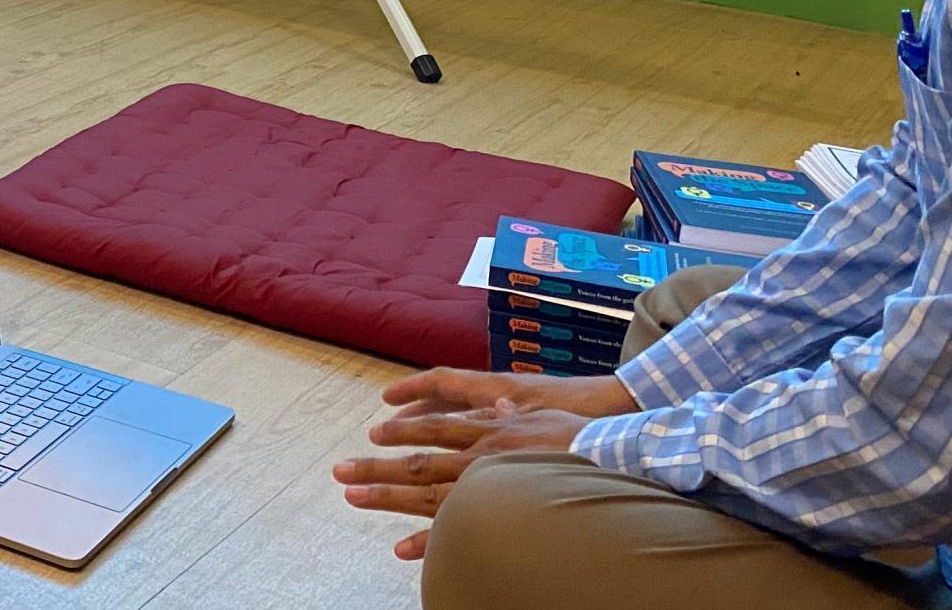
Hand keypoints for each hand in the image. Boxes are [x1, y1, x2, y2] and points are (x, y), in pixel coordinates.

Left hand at [332, 365, 633, 563]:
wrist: (611, 456)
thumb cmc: (579, 436)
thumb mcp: (538, 412)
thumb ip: (510, 410)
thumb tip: (495, 402)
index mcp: (487, 425)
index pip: (435, 424)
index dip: (403, 427)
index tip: (374, 432)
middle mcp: (480, 451)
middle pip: (418, 458)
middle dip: (377, 465)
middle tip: (340, 473)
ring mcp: (487, 482)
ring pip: (426, 491)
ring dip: (387, 496)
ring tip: (353, 498)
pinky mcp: (500, 510)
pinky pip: (456, 527)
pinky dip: (427, 540)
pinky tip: (401, 549)